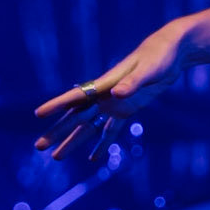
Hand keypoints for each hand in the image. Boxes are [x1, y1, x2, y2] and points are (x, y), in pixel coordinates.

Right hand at [34, 20, 191, 159]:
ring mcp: (114, 103)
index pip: (76, 97)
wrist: (171, 52)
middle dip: (58, 132)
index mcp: (105, 84)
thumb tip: (116, 95)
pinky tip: (94, 157)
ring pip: (89, 127)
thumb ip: (132, 83)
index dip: (56, 105)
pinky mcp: (127, 109)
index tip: (38, 114)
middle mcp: (105, 95)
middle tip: (39, 147)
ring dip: (74, 141)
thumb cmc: (158, 56)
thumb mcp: (148, 69)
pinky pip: (111, 129)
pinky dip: (103, 143)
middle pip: (76, 117)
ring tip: (57, 157)